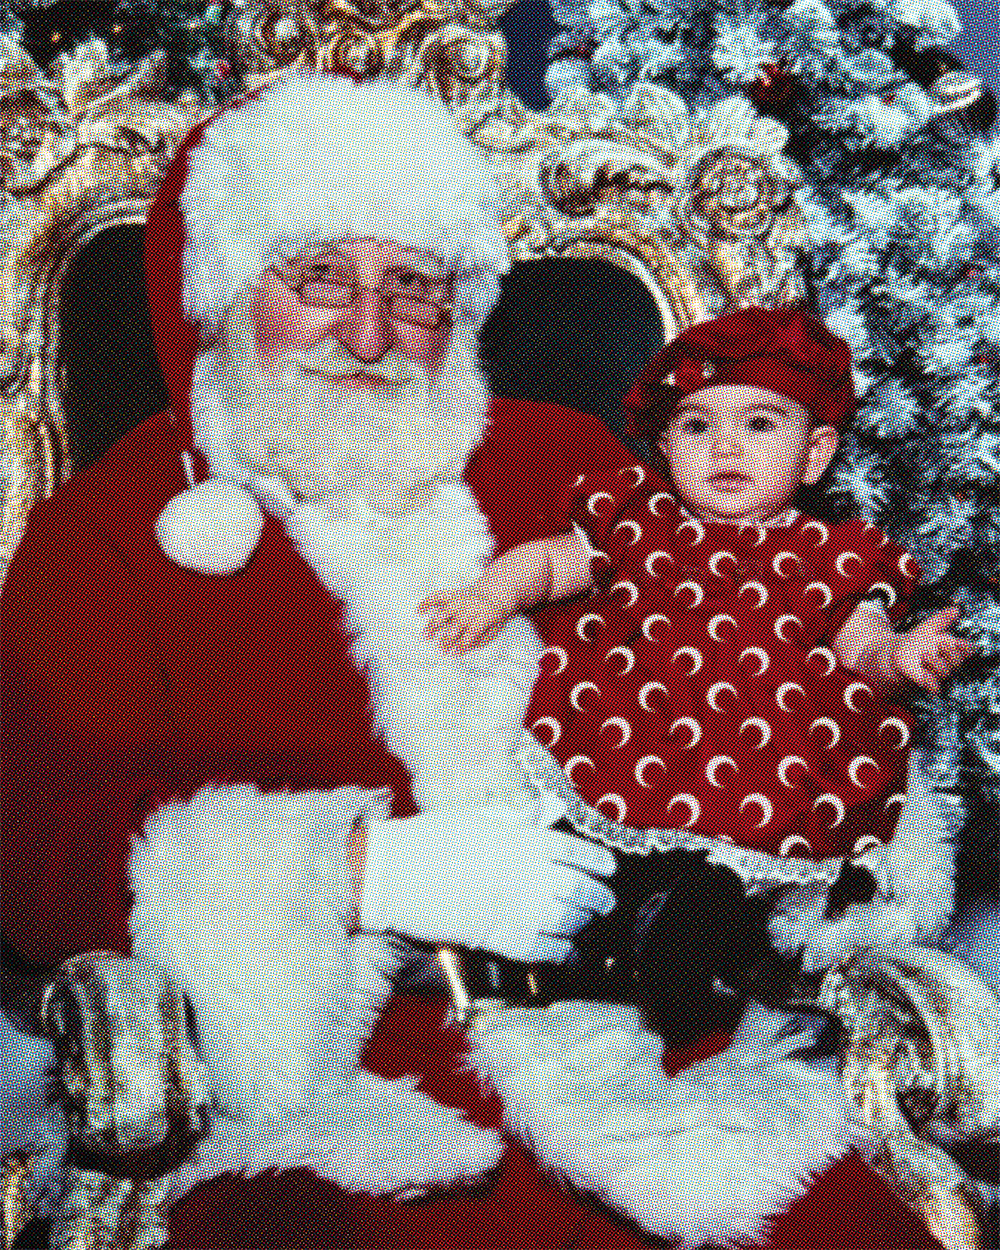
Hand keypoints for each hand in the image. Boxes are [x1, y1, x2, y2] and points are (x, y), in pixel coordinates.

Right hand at [358, 796, 616, 962]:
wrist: (395, 874)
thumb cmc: (432, 838)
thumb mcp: (478, 817)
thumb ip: (520, 818)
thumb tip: (551, 808)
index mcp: (522, 840)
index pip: (575, 851)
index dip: (598, 861)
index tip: (608, 868)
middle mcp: (526, 874)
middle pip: (579, 889)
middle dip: (599, 898)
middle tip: (606, 902)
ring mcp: (514, 908)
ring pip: (567, 921)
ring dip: (583, 924)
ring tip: (589, 926)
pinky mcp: (497, 938)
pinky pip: (542, 951)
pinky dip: (560, 952)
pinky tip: (567, 952)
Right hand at [420, 588, 515, 652]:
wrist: (495, 592)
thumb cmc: (493, 615)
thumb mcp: (495, 629)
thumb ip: (482, 640)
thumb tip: (466, 648)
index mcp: (484, 616)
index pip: (471, 633)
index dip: (462, 645)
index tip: (454, 653)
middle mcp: (470, 608)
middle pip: (456, 625)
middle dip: (447, 638)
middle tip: (441, 648)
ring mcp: (460, 600)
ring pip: (444, 612)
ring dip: (434, 624)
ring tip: (426, 635)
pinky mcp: (452, 594)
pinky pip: (438, 596)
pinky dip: (427, 602)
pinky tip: (419, 610)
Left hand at [890, 605, 975, 692]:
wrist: (894, 657)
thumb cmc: (914, 643)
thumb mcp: (926, 628)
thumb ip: (941, 619)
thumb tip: (955, 609)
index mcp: (949, 647)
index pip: (965, 649)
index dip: (964, 646)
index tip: (955, 640)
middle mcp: (946, 662)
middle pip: (956, 660)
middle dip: (949, 652)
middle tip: (939, 643)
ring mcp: (936, 673)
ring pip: (945, 672)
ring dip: (934, 661)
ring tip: (923, 654)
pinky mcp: (925, 683)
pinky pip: (933, 685)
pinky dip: (929, 680)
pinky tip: (923, 674)